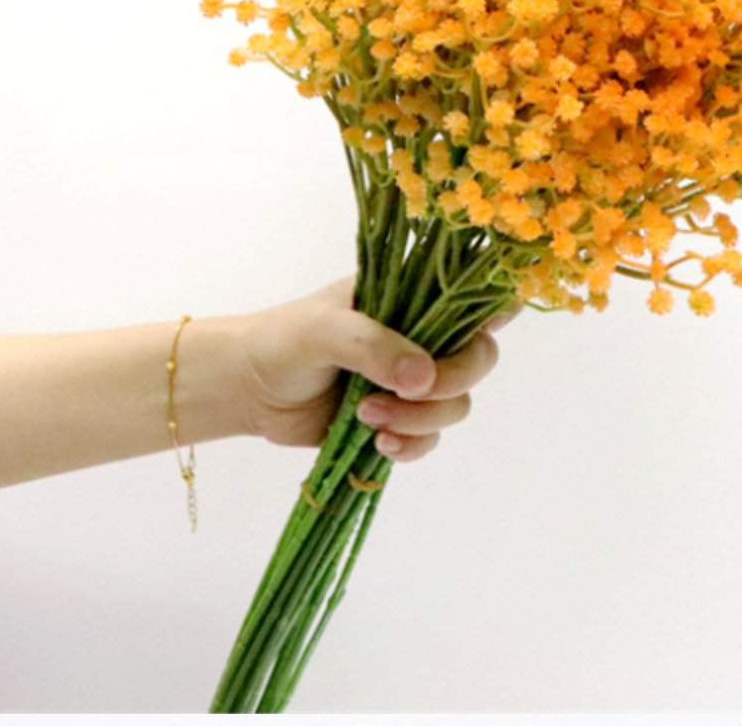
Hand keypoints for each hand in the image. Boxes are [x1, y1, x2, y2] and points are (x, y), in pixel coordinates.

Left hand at [230, 277, 515, 460]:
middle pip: (477, 359)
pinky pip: (430, 439)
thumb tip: (425, 379)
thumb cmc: (282, 341)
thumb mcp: (324, 331)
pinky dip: (412, 446)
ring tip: (368, 418)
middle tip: (410, 394)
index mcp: (411, 298)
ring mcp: (411, 381)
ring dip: (420, 420)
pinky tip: (379, 445)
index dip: (494, 310)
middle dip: (450, 383)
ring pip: (456, 405)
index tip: (486, 330)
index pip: (472, 294)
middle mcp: (420, 337)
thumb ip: (375, 347)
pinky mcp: (397, 421)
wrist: (246, 388)